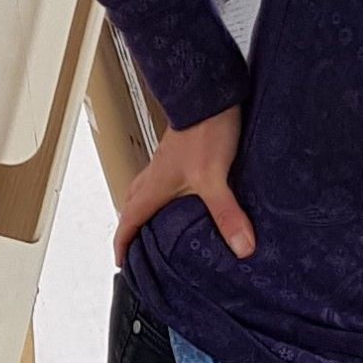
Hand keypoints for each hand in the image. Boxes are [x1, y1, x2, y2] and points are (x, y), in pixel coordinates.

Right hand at [114, 104, 251, 265]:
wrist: (208, 96)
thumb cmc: (204, 132)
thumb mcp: (214, 178)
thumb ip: (225, 213)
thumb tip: (241, 247)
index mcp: (153, 187)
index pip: (128, 222)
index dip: (123, 245)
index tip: (122, 265)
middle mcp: (154, 178)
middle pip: (132, 209)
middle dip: (131, 232)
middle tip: (137, 252)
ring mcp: (165, 167)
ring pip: (145, 195)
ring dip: (145, 213)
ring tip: (156, 231)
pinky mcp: (179, 158)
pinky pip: (162, 184)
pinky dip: (163, 199)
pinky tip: (182, 202)